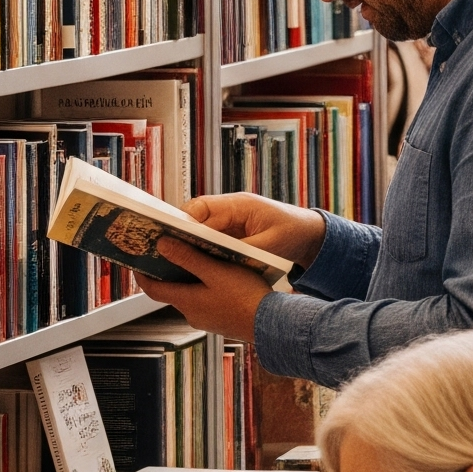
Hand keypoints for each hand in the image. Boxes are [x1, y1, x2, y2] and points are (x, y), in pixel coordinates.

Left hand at [137, 237, 276, 341]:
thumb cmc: (245, 297)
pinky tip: (224, 282)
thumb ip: (189, 258)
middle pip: (173, 292)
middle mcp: (192, 314)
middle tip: (173, 255)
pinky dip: (208, 291)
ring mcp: (207, 320)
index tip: (137, 262)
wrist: (272, 324)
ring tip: (204, 264)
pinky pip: (208, 304)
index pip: (152, 289)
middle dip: (172, 274)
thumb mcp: (216, 272)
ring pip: (192, 297)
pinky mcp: (222, 322)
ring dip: (193, 282)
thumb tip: (162, 245)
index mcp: (186, 301)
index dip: (142, 275)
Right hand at [183, 193, 326, 268]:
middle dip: (180, 235)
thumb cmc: (293, 233)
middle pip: (194, 218)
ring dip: (189, 244)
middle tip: (163, 253)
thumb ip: (243, 250)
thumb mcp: (270, 244)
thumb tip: (215, 258)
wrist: (309, 234)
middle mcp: (230, 209)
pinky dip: (201, 250)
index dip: (184, 224)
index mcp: (238, 205)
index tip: (171, 240)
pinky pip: (209, 239)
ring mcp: (229, 221)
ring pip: (199, 230)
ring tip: (172, 263)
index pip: (201, 208)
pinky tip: (193, 266)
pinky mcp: (231, 233)